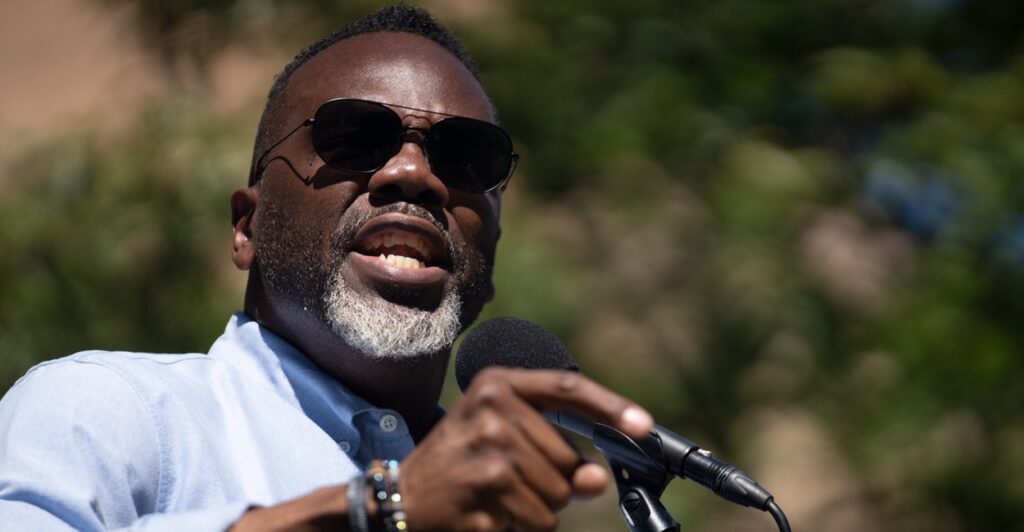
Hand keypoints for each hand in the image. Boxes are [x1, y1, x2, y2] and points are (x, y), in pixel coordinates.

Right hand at [399, 367, 653, 531]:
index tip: (645, 426)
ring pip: (558, 496)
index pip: (568, 389)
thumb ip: (558, 450)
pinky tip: (491, 511)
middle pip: (568, 458)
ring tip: (498, 493)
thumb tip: (597, 480)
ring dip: (539, 505)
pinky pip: (538, 522)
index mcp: (497, 385)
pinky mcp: (484, 496)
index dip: (612, 407)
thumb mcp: (504, 437)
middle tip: (511, 476)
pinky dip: (523, 525)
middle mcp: (491, 413)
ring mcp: (487, 456)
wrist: (403, 495)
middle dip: (554, 479)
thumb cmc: (464, 458)